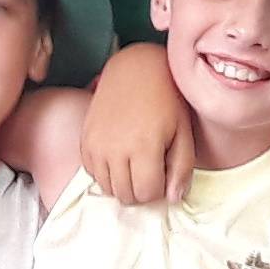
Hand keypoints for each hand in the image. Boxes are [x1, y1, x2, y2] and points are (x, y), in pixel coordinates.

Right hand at [81, 46, 193, 206]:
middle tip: (151, 169)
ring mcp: (96, 146)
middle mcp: (115, 149)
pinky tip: (121, 156)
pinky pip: (94, 175)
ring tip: (137, 163)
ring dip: (124, 184)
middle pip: (127, 196)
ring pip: (108, 189)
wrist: (135, 70)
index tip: (164, 172)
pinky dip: (107, 173)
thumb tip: (173, 198)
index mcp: (144, 146)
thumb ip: (182, 169)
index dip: (160, 188)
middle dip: (142, 190)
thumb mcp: (184, 132)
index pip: (148, 193)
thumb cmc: (166, 100)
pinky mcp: (85, 142)